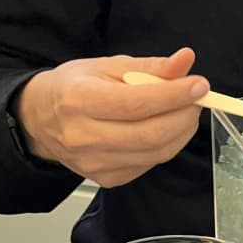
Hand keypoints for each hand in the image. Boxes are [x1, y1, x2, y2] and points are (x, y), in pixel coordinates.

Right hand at [13, 47, 208, 187]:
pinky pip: (148, 165)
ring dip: (180, 133)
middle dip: (183, 117)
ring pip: (154, 154)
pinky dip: (165, 147)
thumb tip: (184, 62)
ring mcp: (95, 164)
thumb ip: (149, 67)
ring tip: (184, 114)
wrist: (43, 121)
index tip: (199, 86)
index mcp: (80, 100)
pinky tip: (164, 131)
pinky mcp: (106, 179)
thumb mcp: (107, 67)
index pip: (137, 103)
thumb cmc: (74, 89)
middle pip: (150, 135)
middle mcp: (84, 137)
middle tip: (195, 102)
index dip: (174, 96)